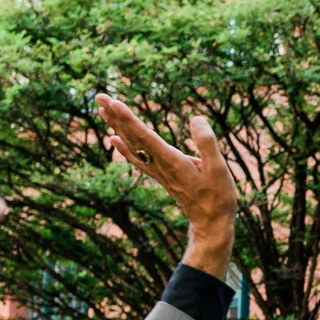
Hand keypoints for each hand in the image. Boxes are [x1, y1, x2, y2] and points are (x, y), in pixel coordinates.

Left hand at [97, 95, 236, 276]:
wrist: (210, 222)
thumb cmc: (218, 196)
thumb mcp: (219, 169)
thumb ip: (207, 142)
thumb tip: (195, 118)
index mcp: (171, 160)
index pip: (144, 135)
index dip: (128, 118)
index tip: (113, 102)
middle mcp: (159, 164)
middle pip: (132, 136)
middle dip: (115, 116)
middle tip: (99, 96)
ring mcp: (158, 170)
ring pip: (131, 145)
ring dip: (116, 126)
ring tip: (102, 110)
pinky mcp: (160, 175)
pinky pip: (136, 158)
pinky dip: (123, 147)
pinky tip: (113, 139)